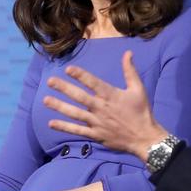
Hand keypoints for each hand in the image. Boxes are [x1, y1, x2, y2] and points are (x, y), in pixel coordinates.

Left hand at [43, 50, 167, 159]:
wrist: (144, 137)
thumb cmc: (141, 111)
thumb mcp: (138, 89)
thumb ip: (130, 71)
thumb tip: (128, 53)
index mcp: (111, 96)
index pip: (93, 83)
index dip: (81, 76)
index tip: (68, 69)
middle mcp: (101, 108)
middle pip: (79, 97)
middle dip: (64, 88)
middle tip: (50, 81)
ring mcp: (96, 122)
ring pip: (74, 113)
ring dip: (59, 106)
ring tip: (45, 100)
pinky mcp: (95, 134)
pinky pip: (77, 130)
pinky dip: (64, 127)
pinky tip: (51, 123)